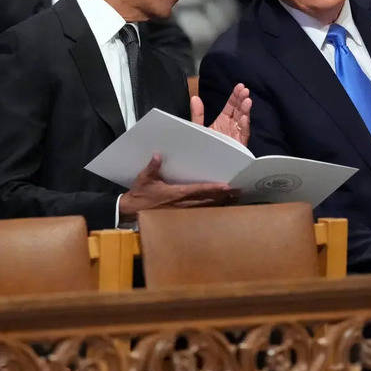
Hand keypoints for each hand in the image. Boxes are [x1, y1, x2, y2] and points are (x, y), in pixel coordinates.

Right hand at [118, 154, 236, 219]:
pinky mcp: (181, 215)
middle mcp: (183, 203)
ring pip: (206, 207)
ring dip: (220, 203)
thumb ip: (152, 167)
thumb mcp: (144, 179)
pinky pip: (200, 211)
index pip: (199, 190)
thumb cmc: (140, 194)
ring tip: (234, 198)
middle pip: (208, 200)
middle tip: (238, 192)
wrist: (132, 211)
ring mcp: (183, 211)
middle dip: (223, 196)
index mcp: (176, 193)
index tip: (226, 186)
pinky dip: (211, 208)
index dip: (213, 188)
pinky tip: (219, 206)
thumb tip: (158, 155)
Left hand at [192, 83, 251, 146]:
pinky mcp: (238, 145)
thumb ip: (198, 114)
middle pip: (238, 110)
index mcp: (222, 122)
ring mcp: (236, 135)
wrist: (205, 166)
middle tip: (244, 90)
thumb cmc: (203, 148)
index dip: (235, 96)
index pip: (231, 106)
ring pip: (243, 120)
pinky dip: (244, 125)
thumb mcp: (198, 128)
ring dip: (245, 110)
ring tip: (247, 100)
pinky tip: (245, 117)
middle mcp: (231, 127)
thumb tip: (194, 98)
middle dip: (242, 100)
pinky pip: (243, 134)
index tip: (239, 86)